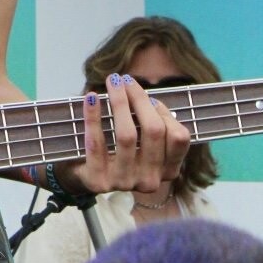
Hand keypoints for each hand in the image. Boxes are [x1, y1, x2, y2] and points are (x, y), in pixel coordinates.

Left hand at [58, 74, 189, 198]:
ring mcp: (125, 182)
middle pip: (153, 131)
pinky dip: (93, 116)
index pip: (178, 137)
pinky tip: (91, 98)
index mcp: (167, 170)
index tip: (149, 97)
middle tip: (125, 80)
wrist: (84, 176)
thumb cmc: (117, 151)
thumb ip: (149, 123)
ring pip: (127, 135)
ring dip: (119, 102)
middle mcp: (151, 180)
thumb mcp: (142, 142)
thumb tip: (145, 98)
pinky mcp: (99, 181)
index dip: (165, 112)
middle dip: (139, 99)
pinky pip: (96, 143)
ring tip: (112, 82)